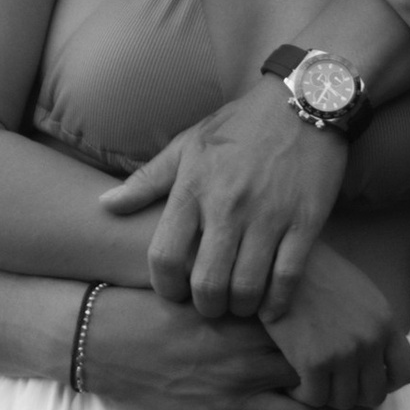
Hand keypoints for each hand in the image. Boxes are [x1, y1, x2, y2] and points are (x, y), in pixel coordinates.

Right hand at [77, 286, 371, 409]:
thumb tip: (280, 274)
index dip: (344, 346)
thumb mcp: (203, 289)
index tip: (366, 346)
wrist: (101, 341)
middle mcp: (244, 366)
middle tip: (375, 387)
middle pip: (317, 382)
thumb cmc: (151, 306)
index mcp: (245, 326)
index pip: (312, 339)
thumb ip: (243, 288)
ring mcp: (229, 402)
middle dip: (350, 386)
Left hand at [99, 80, 348, 321]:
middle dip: (205, 306)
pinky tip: (269, 308)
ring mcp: (268, 216)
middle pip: (207, 284)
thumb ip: (147, 180)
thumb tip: (105, 205)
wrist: (303, 101)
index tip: (173, 292)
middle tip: (210, 304)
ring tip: (238, 303)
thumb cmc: (240, 125)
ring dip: (240, 307)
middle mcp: (228, 206)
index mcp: (194, 188)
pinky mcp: (305, 222)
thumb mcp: (188, 144)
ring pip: (247, 287)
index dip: (164, 288)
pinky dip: (277, 303)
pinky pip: (287, 277)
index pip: (165, 256)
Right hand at [260, 239, 409, 409]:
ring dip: (327, 395)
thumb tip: (378, 356)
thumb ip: (373, 324)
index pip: (406, 372)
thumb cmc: (315, 272)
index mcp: (384, 321)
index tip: (366, 376)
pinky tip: (294, 378)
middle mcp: (370, 340)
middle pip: (374, 395)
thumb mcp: (359, 291)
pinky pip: (314, 398)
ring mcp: (343, 352)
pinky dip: (303, 394)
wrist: (280, 258)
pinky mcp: (313, 360)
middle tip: (333, 382)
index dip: (387, 382)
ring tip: (311, 379)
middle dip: (354, 393)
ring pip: (343, 401)